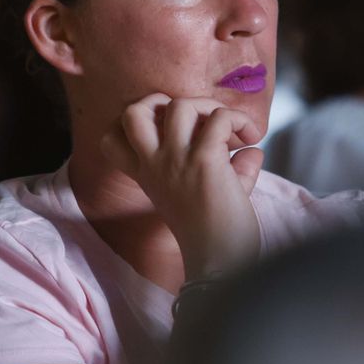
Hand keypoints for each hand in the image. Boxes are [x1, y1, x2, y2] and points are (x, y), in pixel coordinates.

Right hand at [100, 94, 263, 280]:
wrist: (222, 263)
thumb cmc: (214, 235)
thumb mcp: (206, 198)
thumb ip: (228, 170)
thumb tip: (252, 151)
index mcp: (147, 176)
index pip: (110, 140)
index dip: (128, 123)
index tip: (162, 127)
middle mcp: (156, 165)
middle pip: (133, 112)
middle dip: (160, 100)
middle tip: (190, 117)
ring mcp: (178, 161)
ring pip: (180, 105)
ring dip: (209, 107)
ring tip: (229, 128)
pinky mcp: (206, 161)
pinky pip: (219, 119)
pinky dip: (238, 121)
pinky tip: (251, 137)